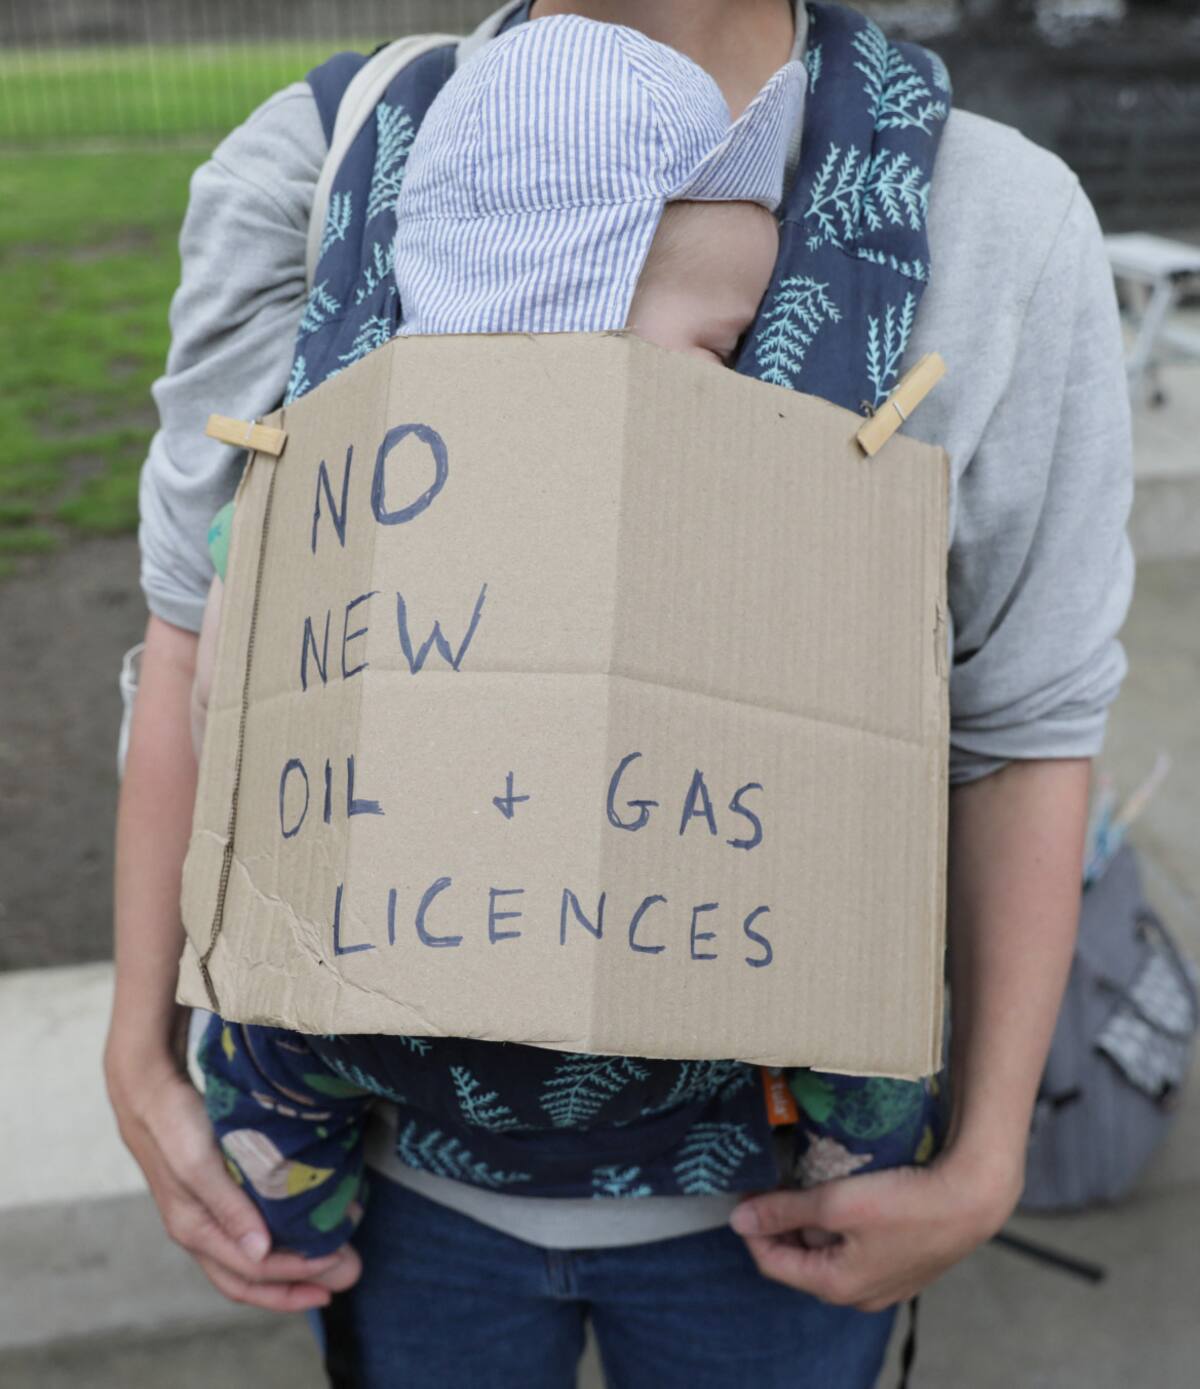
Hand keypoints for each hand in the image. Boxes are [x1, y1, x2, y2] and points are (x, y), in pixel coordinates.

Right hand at [106, 1043, 361, 1311]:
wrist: (148, 1090)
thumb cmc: (174, 1124)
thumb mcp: (198, 1164)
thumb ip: (228, 1208)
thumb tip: (260, 1253)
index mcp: (194, 1230)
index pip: (251, 1270)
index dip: (295, 1272)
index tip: (337, 1260)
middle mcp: (199, 1232)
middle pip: (248, 1280)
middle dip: (295, 1287)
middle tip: (345, 1278)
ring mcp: (206, 1216)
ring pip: (249, 1261)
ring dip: (290, 1268)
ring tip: (332, 1259)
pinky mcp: (216, 1197)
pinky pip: (250, 1234)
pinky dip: (279, 1240)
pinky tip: (303, 1226)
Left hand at [729, 1145, 1020, 1312]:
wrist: (972, 1199)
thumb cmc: (905, 1203)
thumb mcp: (836, 1203)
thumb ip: (785, 1211)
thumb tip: (738, 1220)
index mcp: (836, 1286)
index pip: (772, 1263)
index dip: (753, 1227)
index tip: (746, 1191)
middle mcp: (857, 1295)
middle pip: (800, 1259)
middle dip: (782, 1224)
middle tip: (774, 1183)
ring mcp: (882, 1282)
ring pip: (828, 1253)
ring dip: (811, 1223)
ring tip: (806, 1183)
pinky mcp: (900, 1264)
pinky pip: (854, 1248)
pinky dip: (840, 1225)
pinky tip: (844, 1193)